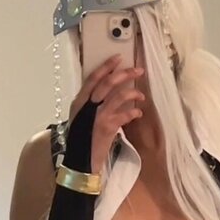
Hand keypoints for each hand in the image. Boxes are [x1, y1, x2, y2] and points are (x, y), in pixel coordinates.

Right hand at [68, 54, 145, 173]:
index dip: (106, 66)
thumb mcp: (81, 119)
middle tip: (138, 70)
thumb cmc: (81, 140)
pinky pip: (125, 114)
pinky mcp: (108, 127)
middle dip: (125, 74)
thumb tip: (105, 93)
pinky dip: (134, 113)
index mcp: (79, 102)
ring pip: (119, 96)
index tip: (118, 58)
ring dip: (133, 93)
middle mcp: (87, 106)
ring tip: (140, 96)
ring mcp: (98, 116)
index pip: (93, 78)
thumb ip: (89, 105)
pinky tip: (138, 114)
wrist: (80, 161)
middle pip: (108, 83)